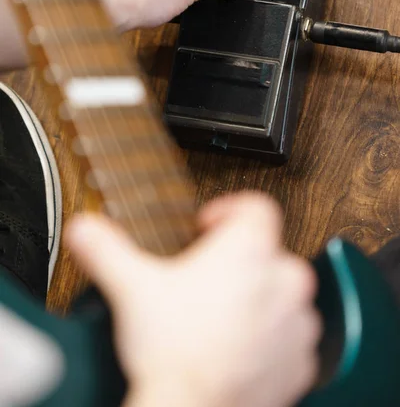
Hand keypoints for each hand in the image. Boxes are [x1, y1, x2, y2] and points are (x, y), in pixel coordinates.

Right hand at [66, 193, 320, 406]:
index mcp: (250, 250)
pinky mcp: (300, 362)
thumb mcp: (132, 287)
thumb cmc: (172, 351)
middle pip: (268, 251)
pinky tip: (236, 347)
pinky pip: (290, 338)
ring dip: (258, 299)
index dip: (228, 210)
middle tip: (205, 279)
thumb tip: (84, 229)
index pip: (256, 206)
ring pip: (282, 295)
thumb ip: (107, 249)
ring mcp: (297, 323)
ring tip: (220, 316)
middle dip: (239, 260)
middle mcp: (283, 281)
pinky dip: (269, 338)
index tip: (207, 228)